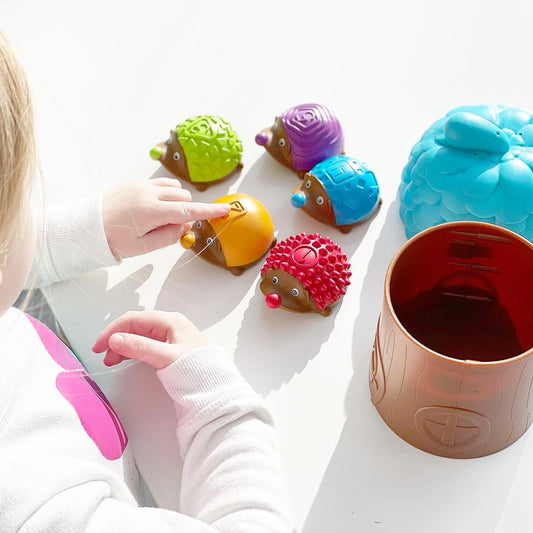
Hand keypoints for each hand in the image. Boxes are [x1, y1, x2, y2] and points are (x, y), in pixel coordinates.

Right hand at [92, 310, 207, 368]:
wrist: (218, 388)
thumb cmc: (200, 370)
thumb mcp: (167, 358)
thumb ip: (141, 348)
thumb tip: (115, 339)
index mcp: (170, 322)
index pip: (134, 319)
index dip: (113, 330)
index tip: (99, 345)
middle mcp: (170, 326)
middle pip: (136, 326)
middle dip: (117, 338)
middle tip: (103, 354)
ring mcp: (171, 338)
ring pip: (140, 336)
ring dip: (123, 346)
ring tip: (112, 360)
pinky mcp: (171, 350)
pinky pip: (146, 345)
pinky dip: (133, 351)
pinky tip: (126, 359)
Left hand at [102, 178, 230, 258]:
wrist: (86, 228)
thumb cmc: (113, 240)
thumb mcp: (143, 247)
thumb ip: (169, 235)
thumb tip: (186, 224)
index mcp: (151, 212)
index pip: (189, 210)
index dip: (209, 211)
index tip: (224, 210)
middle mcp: (148, 193)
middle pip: (183, 196)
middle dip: (186, 210)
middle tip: (172, 227)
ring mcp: (140, 185)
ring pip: (174, 187)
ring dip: (176, 200)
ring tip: (161, 216)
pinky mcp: (134, 182)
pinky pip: (160, 183)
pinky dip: (165, 193)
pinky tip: (153, 207)